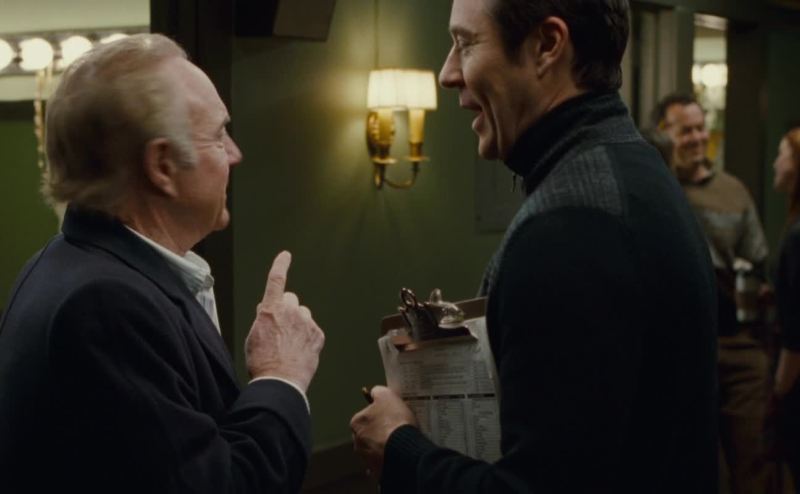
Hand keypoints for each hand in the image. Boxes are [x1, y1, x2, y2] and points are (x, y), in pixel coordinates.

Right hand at [245, 251, 324, 391]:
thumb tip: (267, 310)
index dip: (280, 265)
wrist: (280, 382)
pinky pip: (312, 329)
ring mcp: (306, 322)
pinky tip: (298, 351)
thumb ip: (263, 318)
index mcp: (271, 310)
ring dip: (298, 323)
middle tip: (281, 329)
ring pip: (303, 315)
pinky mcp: (318, 334)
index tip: (285, 256)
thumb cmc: (263, 363)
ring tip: (289, 344)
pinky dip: (307, 337)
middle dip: (286, 309)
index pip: (276, 280)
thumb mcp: (253, 336)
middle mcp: (291, 312)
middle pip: (291, 300)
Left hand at [350, 386, 416, 477]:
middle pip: (368, 434)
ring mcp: (366, 458)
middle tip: (395, 428)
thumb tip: (374, 392)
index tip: (389, 415)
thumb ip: (378, 391)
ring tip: (399, 442)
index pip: (365, 416)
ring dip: (382, 447)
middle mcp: (357, 442)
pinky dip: (387, 459)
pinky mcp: (377, 471)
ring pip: (374, 449)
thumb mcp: (386, 395)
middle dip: (378, 432)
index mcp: (356, 424)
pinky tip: (397, 455)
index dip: (378, 414)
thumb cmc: (394, 421)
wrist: (403, 449)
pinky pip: (381, 463)